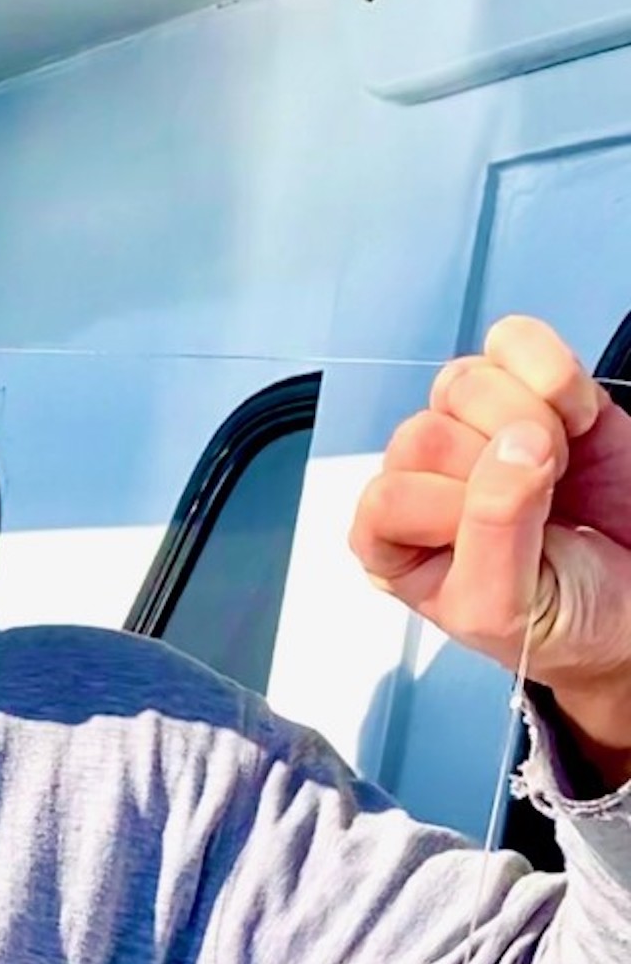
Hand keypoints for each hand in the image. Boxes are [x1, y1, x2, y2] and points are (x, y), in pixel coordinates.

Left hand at [350, 316, 630, 756]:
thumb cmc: (562, 621)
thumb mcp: (508, 608)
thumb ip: (495, 533)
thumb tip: (515, 445)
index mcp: (392, 546)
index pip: (387, 498)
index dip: (453, 511)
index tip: (506, 538)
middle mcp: (422, 482)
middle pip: (423, 433)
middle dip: (495, 466)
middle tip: (543, 502)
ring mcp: (472, 430)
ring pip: (463, 383)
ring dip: (528, 420)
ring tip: (560, 467)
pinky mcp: (527, 391)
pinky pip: (514, 341)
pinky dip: (555, 374)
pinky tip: (577, 420)